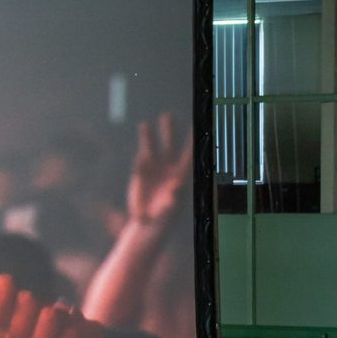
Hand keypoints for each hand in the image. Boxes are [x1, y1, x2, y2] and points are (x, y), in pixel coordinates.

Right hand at [126, 112, 189, 227]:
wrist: (148, 222)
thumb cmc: (164, 217)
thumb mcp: (171, 209)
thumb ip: (174, 198)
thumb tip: (177, 187)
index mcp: (180, 176)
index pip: (188, 155)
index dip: (191, 142)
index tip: (195, 128)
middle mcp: (168, 169)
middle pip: (169, 146)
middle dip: (168, 131)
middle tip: (168, 115)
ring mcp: (154, 170)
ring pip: (152, 148)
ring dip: (149, 136)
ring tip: (145, 124)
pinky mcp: (141, 173)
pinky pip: (141, 158)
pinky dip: (141, 148)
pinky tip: (142, 135)